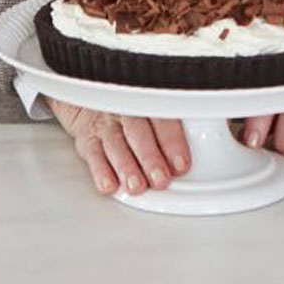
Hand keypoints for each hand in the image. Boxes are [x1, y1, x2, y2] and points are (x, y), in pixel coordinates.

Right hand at [47, 97, 190, 195]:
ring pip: (115, 143)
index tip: (180, 164)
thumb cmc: (130, 110)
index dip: (171, 141)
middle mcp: (125, 111)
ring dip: (126, 166)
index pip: (161, 119)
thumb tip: (196, 157)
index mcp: (146, 102)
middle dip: (149, 157)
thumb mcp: (150, 108)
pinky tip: (109, 184)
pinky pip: (92, 153)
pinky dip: (100, 170)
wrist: (90, 98)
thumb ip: (172, 126)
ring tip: (136, 186)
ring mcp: (104, 125)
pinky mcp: (87, 139)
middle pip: (137, 132)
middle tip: (160, 179)